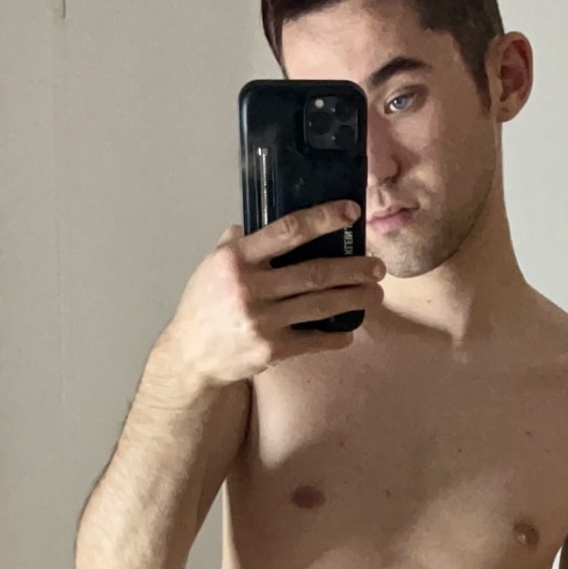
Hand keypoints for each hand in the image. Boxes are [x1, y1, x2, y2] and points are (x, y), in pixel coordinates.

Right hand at [165, 201, 384, 388]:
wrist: (190, 356)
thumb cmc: (204, 305)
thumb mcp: (212, 264)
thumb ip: (238, 241)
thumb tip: (261, 218)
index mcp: (237, 259)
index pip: (288, 230)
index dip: (323, 219)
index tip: (351, 212)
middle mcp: (250, 287)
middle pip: (315, 272)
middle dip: (354, 269)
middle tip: (377, 267)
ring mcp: (262, 321)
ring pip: (321, 305)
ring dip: (355, 299)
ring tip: (375, 294)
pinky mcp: (271, 350)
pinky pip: (313, 340)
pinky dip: (335, 336)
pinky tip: (349, 330)